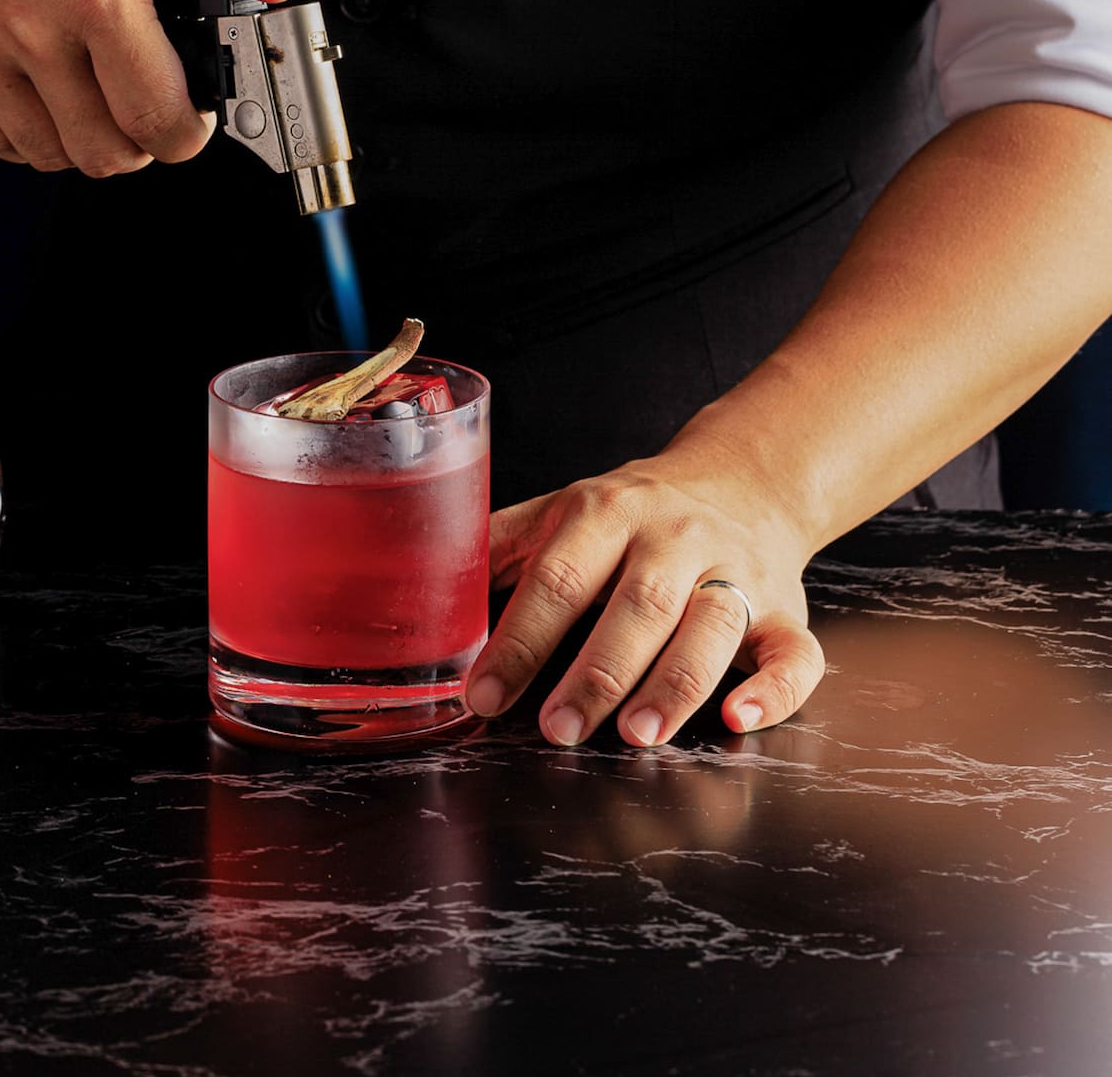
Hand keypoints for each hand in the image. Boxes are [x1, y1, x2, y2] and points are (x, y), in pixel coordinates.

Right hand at [0, 0, 293, 172]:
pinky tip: (46, 85)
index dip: (186, 130)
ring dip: (83, 136)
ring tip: (96, 87)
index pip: (156, 118)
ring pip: (49, 154)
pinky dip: (27, 130)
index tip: (188, 110)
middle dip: (139, 140)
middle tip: (144, 98)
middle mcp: (28, 25)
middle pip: (104, 153)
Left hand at [465, 455, 825, 747]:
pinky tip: (741, 718)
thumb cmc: (631, 513)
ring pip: (710, 625)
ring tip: (637, 733)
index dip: (519, 638)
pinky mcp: (783, 609)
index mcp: (606, 511)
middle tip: (558, 729)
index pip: (559, 576)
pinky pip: (792, 651)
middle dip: (595, 671)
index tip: (484, 694)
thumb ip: (498, 547)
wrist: (741, 480)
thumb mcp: (562, 511)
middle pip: (637, 604)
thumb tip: (422, 596)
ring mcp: (735, 571)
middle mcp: (674, 537)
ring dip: (675, 682)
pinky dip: (774, 689)